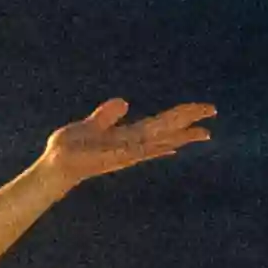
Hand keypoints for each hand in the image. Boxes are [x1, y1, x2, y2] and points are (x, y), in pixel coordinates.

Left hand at [32, 99, 214, 189]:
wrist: (53, 165)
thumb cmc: (69, 148)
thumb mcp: (90, 125)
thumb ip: (107, 116)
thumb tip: (124, 102)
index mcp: (128, 135)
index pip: (160, 123)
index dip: (181, 115)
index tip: (202, 110)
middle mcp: (132, 145)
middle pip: (167, 130)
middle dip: (189, 121)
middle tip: (213, 112)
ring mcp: (126, 153)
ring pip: (160, 141)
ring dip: (182, 136)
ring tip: (205, 131)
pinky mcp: (115, 159)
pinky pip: (139, 152)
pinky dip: (156, 149)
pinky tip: (173, 146)